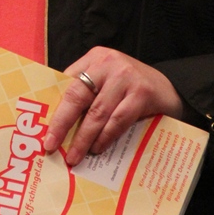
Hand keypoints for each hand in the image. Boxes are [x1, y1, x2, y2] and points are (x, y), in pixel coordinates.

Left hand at [43, 47, 183, 166]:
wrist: (171, 89)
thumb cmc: (131, 88)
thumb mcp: (107, 81)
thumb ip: (87, 93)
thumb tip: (58, 124)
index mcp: (95, 58)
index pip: (67, 83)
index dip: (54, 107)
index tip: (42, 128)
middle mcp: (108, 63)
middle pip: (77, 95)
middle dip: (62, 123)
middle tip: (51, 145)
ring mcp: (125, 77)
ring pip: (97, 112)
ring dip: (83, 138)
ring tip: (74, 155)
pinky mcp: (141, 93)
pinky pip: (118, 120)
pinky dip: (105, 137)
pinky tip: (98, 149)